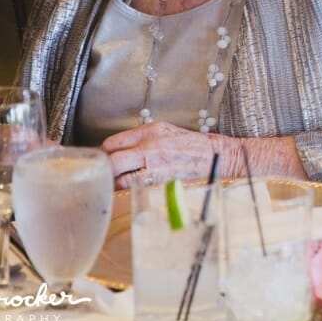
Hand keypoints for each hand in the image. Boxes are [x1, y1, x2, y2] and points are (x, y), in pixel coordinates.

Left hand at [102, 122, 308, 188]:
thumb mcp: (164, 131)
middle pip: (111, 160)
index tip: (104, 159)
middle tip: (106, 174)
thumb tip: (117, 150)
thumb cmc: (190, 144)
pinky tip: (132, 187)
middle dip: (106, 169)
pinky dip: (129, 189)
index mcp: (149, 131)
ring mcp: (154, 164)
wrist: (216, 155)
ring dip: (115, 182)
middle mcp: (149, 146)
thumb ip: (140, 138)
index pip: (112, 143)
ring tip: (118, 182)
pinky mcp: (161, 179)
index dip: (104, 153)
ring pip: (119, 177)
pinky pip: (134, 187)